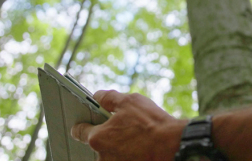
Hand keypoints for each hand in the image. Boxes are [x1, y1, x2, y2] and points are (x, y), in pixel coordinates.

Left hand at [71, 90, 186, 160]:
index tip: (86, 120)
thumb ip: (108, 98)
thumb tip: (97, 96)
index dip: (82, 123)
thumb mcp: (129, 101)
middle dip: (106, 134)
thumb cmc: (150, 123)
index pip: (79, 131)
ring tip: (134, 135)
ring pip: (111, 153)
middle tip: (120, 125)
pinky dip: (128, 153)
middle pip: (97, 143)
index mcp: (97, 138)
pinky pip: (122, 158)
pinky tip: (139, 144)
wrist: (172, 145)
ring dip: (117, 145)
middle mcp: (102, 157)